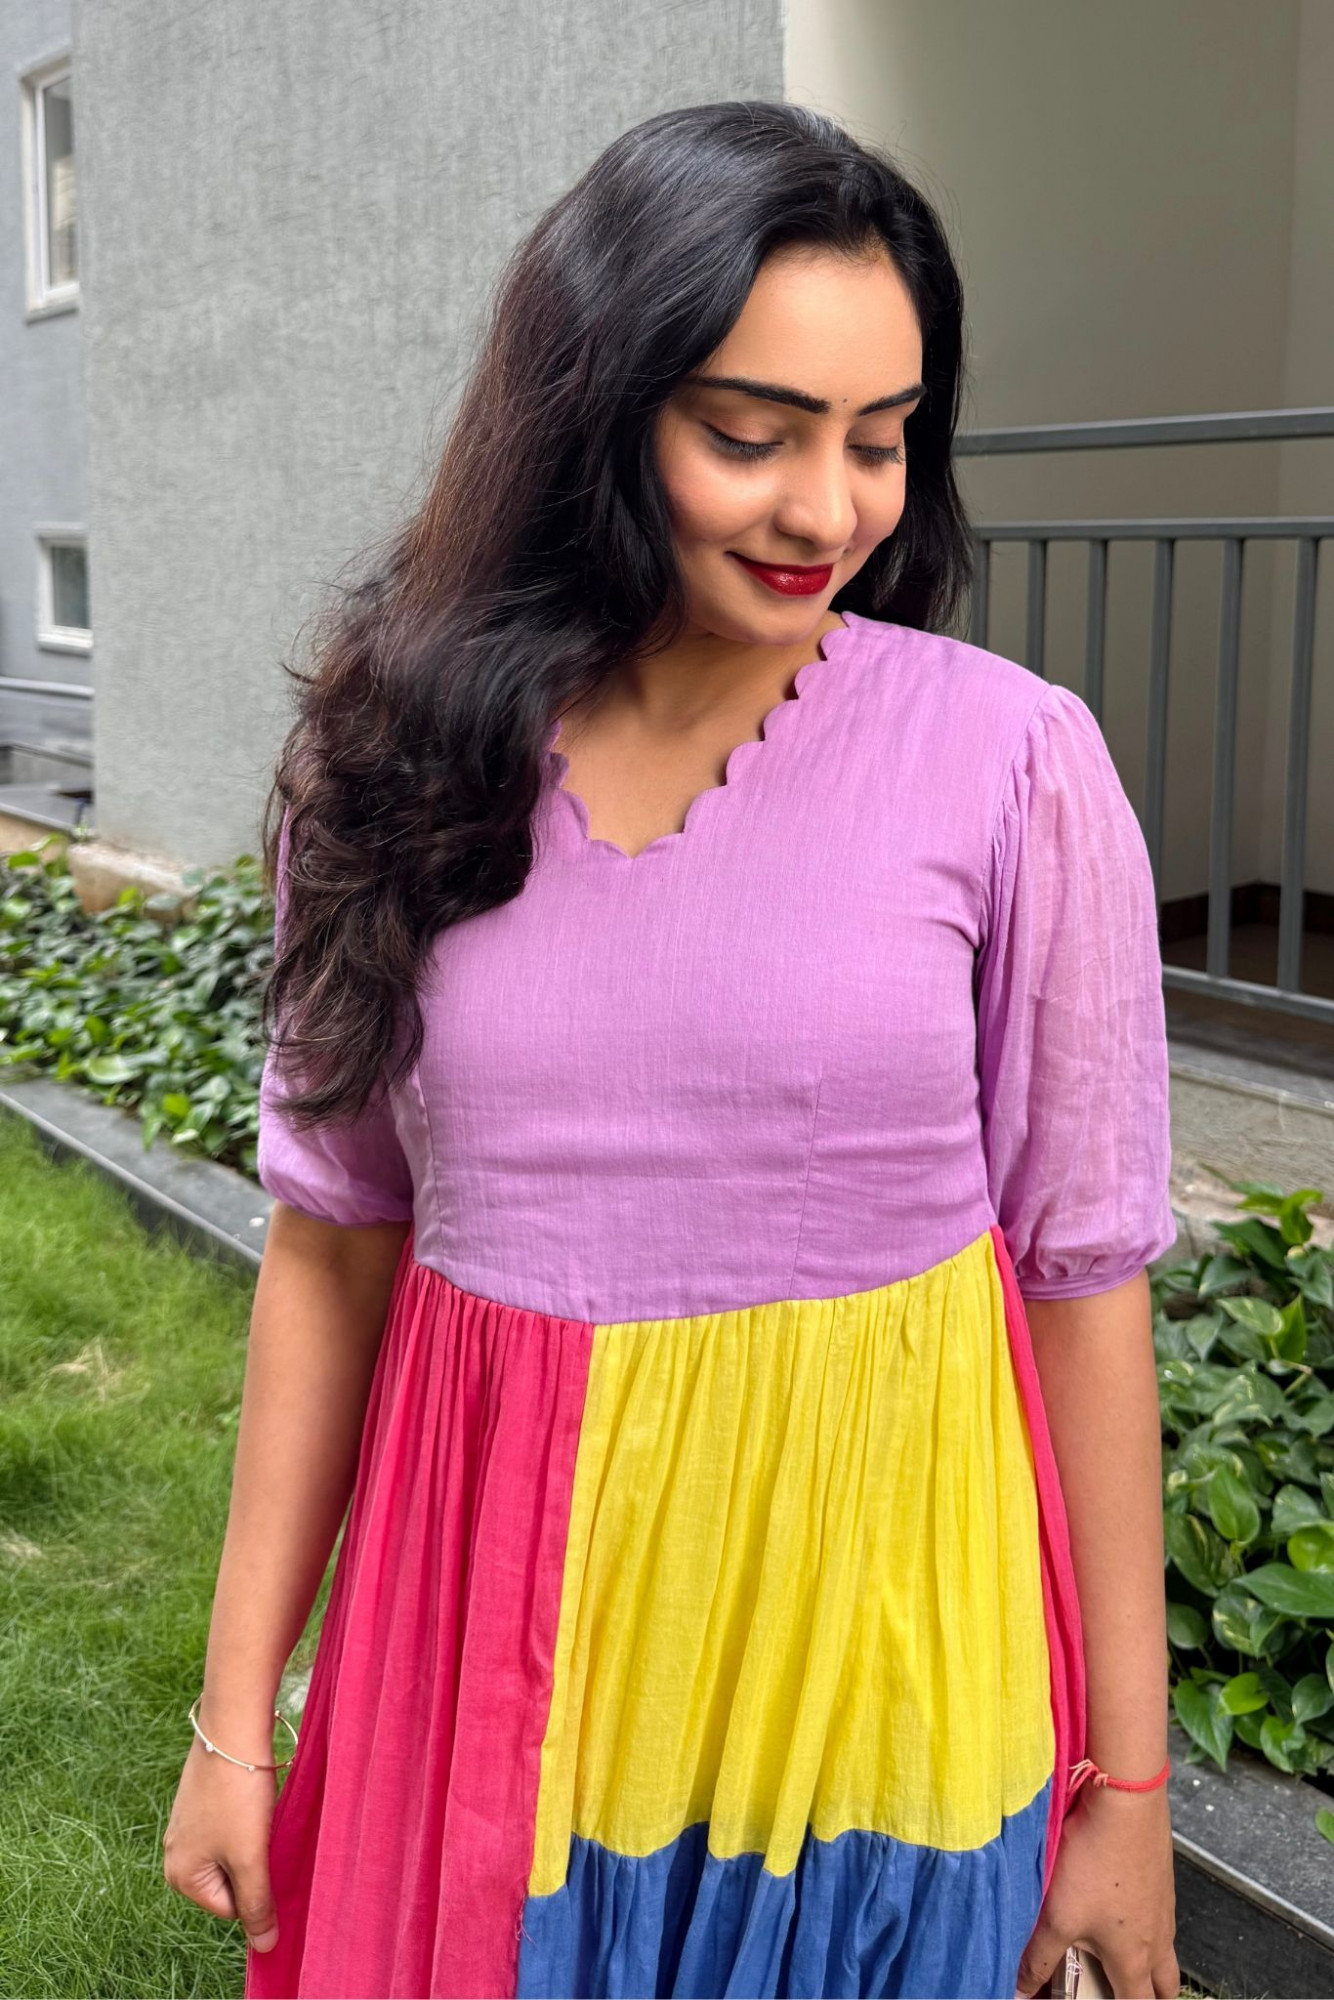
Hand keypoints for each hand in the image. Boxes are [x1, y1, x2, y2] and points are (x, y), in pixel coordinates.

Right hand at [162, 1729, 280, 1954]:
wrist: (232, 1726)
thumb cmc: (238, 1794)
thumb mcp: (250, 1857)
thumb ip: (258, 1904)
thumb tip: (266, 1948)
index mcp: (180, 1877)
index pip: (232, 1909)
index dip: (258, 1886)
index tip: (266, 1852)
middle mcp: (177, 1854)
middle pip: (232, 1882)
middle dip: (254, 1863)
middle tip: (263, 1831)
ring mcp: (188, 1826)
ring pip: (235, 1853)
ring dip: (254, 1841)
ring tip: (260, 1814)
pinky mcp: (203, 1801)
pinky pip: (231, 1828)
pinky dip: (249, 1820)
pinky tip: (255, 1799)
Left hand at [1015, 1784, 1179, 1997]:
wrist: (1125, 1802)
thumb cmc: (1093, 1860)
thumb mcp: (1056, 1916)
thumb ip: (1038, 1958)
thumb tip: (1022, 1990)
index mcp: (1133, 1957)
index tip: (1101, 1999)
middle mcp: (1157, 1937)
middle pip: (1164, 1984)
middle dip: (1149, 1994)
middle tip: (1123, 1988)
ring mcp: (1163, 1905)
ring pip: (1165, 1947)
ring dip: (1149, 1958)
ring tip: (1118, 1949)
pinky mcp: (1160, 1876)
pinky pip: (1160, 1912)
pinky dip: (1145, 1920)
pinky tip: (1119, 1901)